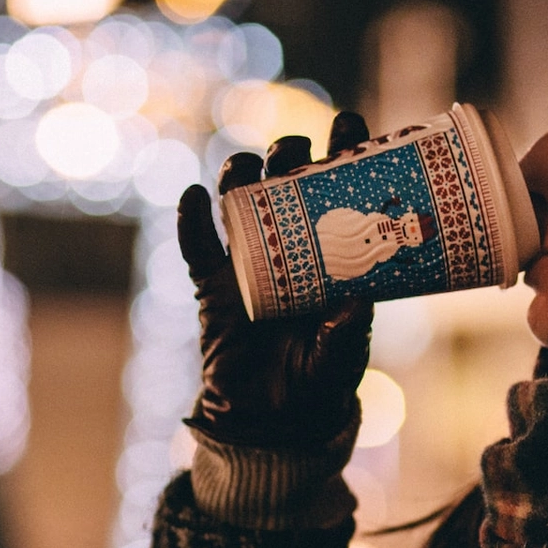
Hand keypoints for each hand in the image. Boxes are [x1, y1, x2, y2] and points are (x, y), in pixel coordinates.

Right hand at [176, 112, 374, 447]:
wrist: (272, 422)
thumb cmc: (318, 382)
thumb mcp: (342, 357)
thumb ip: (347, 332)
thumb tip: (355, 300)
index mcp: (330, 255)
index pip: (339, 193)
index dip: (342, 154)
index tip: (350, 124)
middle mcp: (289, 248)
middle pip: (285, 184)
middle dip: (289, 155)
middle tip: (297, 150)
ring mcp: (247, 263)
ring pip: (239, 203)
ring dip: (240, 176)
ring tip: (246, 166)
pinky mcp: (212, 287)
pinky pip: (196, 248)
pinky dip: (191, 221)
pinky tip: (193, 197)